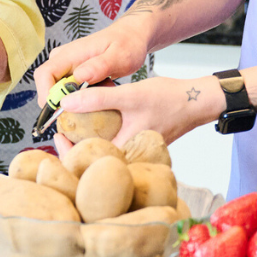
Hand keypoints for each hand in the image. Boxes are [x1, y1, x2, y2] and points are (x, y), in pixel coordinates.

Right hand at [35, 19, 150, 101]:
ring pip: (58, 91)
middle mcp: (63, 59)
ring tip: (101, 94)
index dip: (47, 95)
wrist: (131, 36)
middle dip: (63, 103)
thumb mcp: (119, 56)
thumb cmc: (126, 43)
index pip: (44, 75)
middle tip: (89, 105)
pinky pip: (68, 91)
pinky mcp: (72, 73)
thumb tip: (79, 77)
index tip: (62, 111)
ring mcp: (66, 66)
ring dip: (76, 100)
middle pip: (47, 86)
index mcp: (70, 53)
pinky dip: (82, 97)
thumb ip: (99, 66)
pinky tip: (100, 92)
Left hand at [57, 73, 221, 145]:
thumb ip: (98, 98)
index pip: (92, 162)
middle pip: (97, 161)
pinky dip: (104, 137)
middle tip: (60, 133)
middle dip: (76, 149)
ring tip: (73, 129)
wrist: (198, 100)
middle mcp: (134, 158)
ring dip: (89, 143)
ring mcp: (138, 153)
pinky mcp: (141, 146)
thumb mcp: (129, 95)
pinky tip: (94, 125)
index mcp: (129, 151)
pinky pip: (117, 146)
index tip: (57, 137)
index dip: (70, 153)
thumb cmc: (168, 98)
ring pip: (106, 153)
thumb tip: (66, 103)